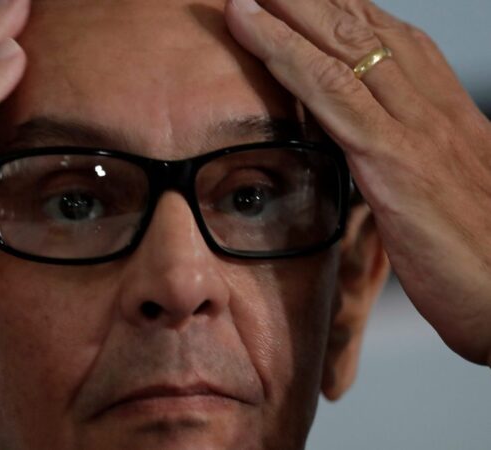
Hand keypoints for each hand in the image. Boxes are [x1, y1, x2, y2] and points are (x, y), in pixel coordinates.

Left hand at [225, 0, 490, 364]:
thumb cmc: (479, 254)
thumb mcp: (437, 193)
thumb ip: (402, 162)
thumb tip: (366, 154)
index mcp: (443, 110)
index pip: (388, 39)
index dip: (341, 9)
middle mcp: (432, 105)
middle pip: (362, 28)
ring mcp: (416, 128)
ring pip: (344, 47)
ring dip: (289, 12)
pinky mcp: (396, 162)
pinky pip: (334, 95)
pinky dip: (288, 57)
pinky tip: (253, 32)